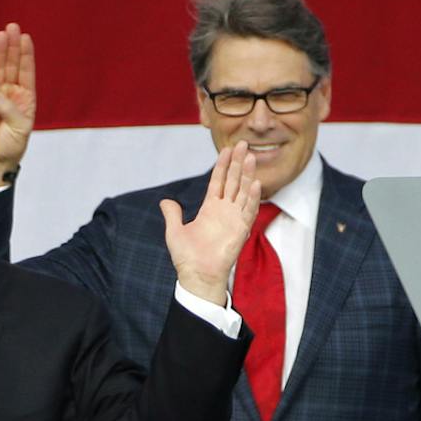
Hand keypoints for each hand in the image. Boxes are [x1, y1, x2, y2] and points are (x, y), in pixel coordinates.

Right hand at [0, 21, 35, 182]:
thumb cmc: (11, 145)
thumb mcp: (19, 126)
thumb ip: (6, 106)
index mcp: (26, 98)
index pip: (26, 71)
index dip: (25, 54)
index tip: (25, 38)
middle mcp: (11, 93)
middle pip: (11, 64)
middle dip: (12, 46)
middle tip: (12, 27)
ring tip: (2, 35)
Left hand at [161, 143, 258, 306]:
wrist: (197, 276)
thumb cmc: (187, 258)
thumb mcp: (174, 231)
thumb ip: (172, 214)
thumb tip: (165, 201)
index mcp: (209, 209)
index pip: (218, 181)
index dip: (222, 165)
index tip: (227, 149)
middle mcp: (224, 211)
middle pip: (233, 181)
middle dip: (238, 163)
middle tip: (243, 144)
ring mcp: (234, 219)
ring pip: (243, 192)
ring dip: (247, 175)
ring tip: (251, 157)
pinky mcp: (241, 230)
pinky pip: (249, 210)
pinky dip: (253, 197)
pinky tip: (256, 183)